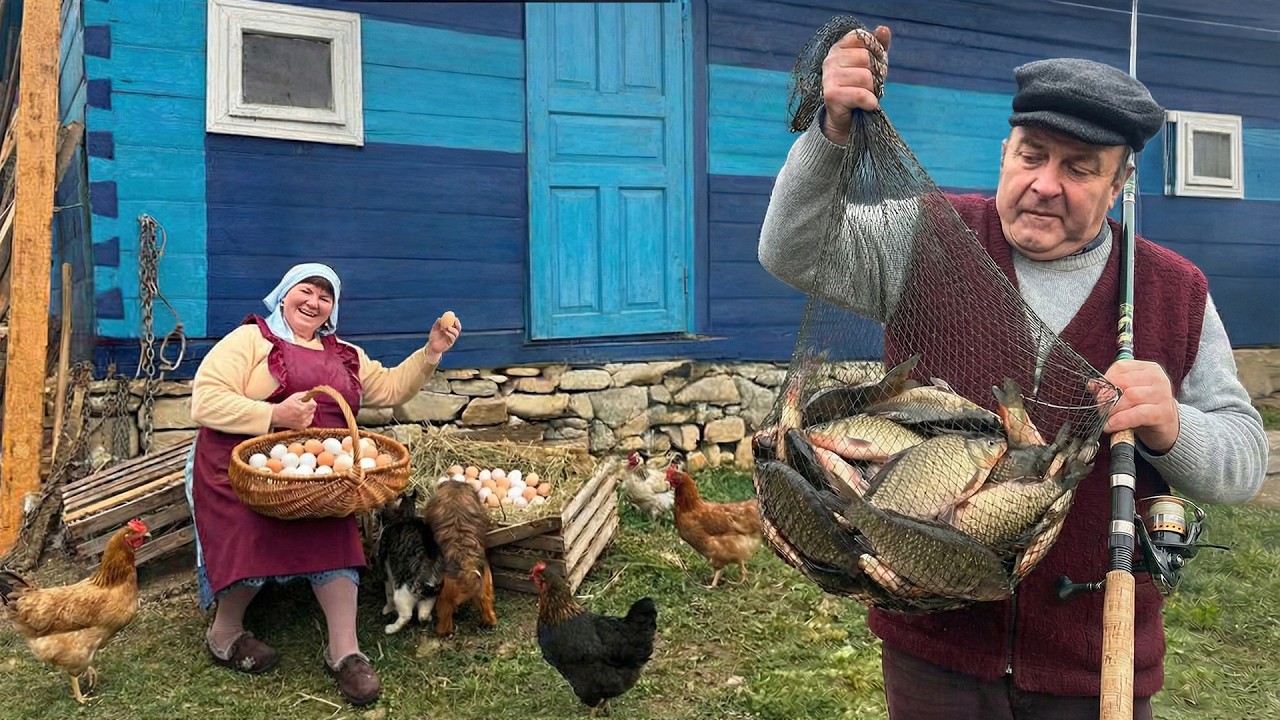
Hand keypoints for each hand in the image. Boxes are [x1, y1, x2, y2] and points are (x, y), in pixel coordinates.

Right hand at [271, 391, 316, 429]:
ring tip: (300, 411)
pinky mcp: (302, 427)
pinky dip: (306, 418)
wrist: (277, 415)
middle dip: (309, 407)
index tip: (306, 401)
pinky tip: (300, 416)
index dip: (310, 402)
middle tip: (302, 406)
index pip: (314, 404)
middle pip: (313, 410)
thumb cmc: (286, 405)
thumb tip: (311, 394)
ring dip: (308, 413)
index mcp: (302, 408)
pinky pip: (309, 421)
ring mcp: (303, 422)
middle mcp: (303, 416)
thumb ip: (304, 394)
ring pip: (312, 415)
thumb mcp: (294, 396)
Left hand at [425, 314, 461, 363]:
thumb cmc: (433, 337)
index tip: (454, 316)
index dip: (455, 320)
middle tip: (455, 320)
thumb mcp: (434, 329)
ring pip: (456, 333)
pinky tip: (446, 332)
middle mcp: (451, 333)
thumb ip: (437, 324)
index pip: (455, 324)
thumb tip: (440, 318)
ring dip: (453, 329)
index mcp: (449, 329)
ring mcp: (451, 338)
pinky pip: (452, 338)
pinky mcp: (450, 343)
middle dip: (457, 324)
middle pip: (458, 328)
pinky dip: (450, 334)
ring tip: (448, 327)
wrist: (431, 346)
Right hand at [821, 25, 890, 144]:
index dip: (876, 51)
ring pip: (866, 78)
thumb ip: (878, 45)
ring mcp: (828, 77)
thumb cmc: (859, 87)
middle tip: (870, 85)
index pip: (863, 38)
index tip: (873, 65)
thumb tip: (883, 29)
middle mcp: (830, 59)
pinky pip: (862, 95)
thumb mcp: (872, 64)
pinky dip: (870, 102)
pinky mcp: (832, 95)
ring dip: (872, 90)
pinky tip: (867, 105)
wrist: (846, 119)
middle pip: (867, 58)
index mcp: (839, 47)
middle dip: (876, 74)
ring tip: (865, 96)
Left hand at [1095, 360, 1180, 453]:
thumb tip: (1092, 384)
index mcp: (1148, 369)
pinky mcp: (1163, 413)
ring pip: (1130, 397)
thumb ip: (1108, 388)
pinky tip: (1111, 426)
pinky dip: (1121, 420)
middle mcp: (1158, 378)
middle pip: (1123, 383)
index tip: (1098, 394)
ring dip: (1112, 410)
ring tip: (1105, 418)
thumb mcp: (1126, 395)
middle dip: (1107, 397)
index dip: (1105, 381)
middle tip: (1099, 409)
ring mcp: (1163, 395)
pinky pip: (1138, 414)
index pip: (1121, 367)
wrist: (1166, 427)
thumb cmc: (1143, 408)